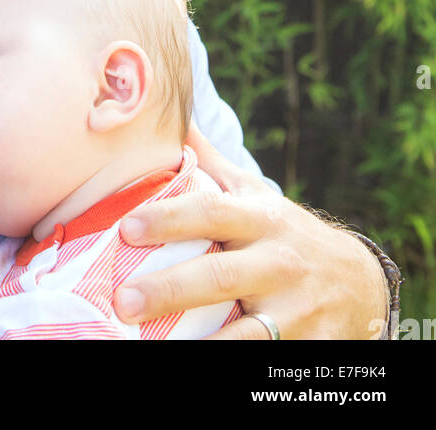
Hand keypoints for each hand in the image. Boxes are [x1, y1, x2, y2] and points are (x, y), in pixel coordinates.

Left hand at [114, 124, 387, 338]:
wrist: (360, 283)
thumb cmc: (287, 234)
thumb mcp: (257, 195)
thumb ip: (211, 164)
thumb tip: (171, 121)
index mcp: (261, 219)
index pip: (211, 213)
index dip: (169, 219)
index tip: (127, 228)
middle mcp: (278, 263)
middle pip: (219, 277)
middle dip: (170, 290)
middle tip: (123, 300)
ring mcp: (295, 310)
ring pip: (243, 331)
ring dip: (198, 342)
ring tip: (151, 347)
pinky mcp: (306, 346)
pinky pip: (262, 359)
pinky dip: (231, 360)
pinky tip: (196, 362)